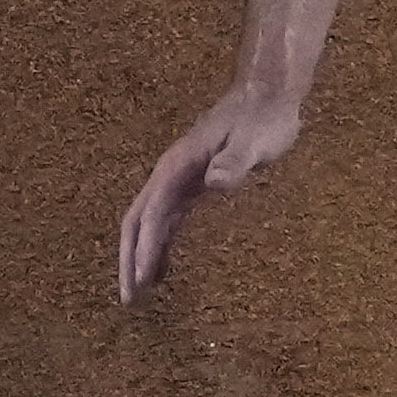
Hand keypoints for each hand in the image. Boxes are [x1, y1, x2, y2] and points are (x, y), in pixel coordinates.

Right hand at [117, 79, 307, 302]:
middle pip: (137, 222)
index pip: (151, 215)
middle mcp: (170, 175)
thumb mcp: (255, 141)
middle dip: (130, 259)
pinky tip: (163, 270)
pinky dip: (160, 246)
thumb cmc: (263, 119)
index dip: (144, 249)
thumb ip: (236, 161)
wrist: (267, 97)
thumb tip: (215, 181)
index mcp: (177, 167)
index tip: (140, 280)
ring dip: (141, 256)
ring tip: (140, 294)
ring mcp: (179, 181)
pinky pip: (167, 221)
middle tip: (130, 299)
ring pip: (148, 224)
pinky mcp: (192, 186)